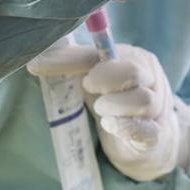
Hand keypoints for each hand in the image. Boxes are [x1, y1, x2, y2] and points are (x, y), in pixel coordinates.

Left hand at [28, 41, 189, 181]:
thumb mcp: (96, 77)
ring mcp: (156, 109)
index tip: (40, 66)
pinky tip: (110, 125)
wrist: (147, 138)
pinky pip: (147, 130)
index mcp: (135, 58)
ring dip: (114, 105)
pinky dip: (126, 127)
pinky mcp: (154, 136)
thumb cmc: (116, 99)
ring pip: (143, 100)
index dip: (72, 58)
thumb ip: (72, 63)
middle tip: (87, 86)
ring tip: (100, 110)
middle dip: (105, 78)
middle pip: (133, 72)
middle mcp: (150, 79)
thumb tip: (34, 58)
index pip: (105, 51)